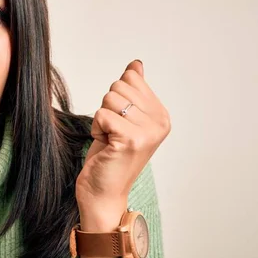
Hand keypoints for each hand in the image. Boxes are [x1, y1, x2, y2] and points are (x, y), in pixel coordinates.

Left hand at [76, 59, 170, 218]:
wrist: (103, 192)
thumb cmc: (111, 156)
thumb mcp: (124, 119)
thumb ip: (133, 91)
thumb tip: (136, 65)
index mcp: (161, 115)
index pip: (131, 78)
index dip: (116, 98)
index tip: (119, 122)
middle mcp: (160, 122)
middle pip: (119, 86)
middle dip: (108, 107)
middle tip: (112, 133)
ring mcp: (148, 132)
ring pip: (110, 98)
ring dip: (101, 119)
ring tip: (109, 139)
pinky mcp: (130, 140)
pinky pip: (102, 114)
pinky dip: (96, 128)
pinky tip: (105, 145)